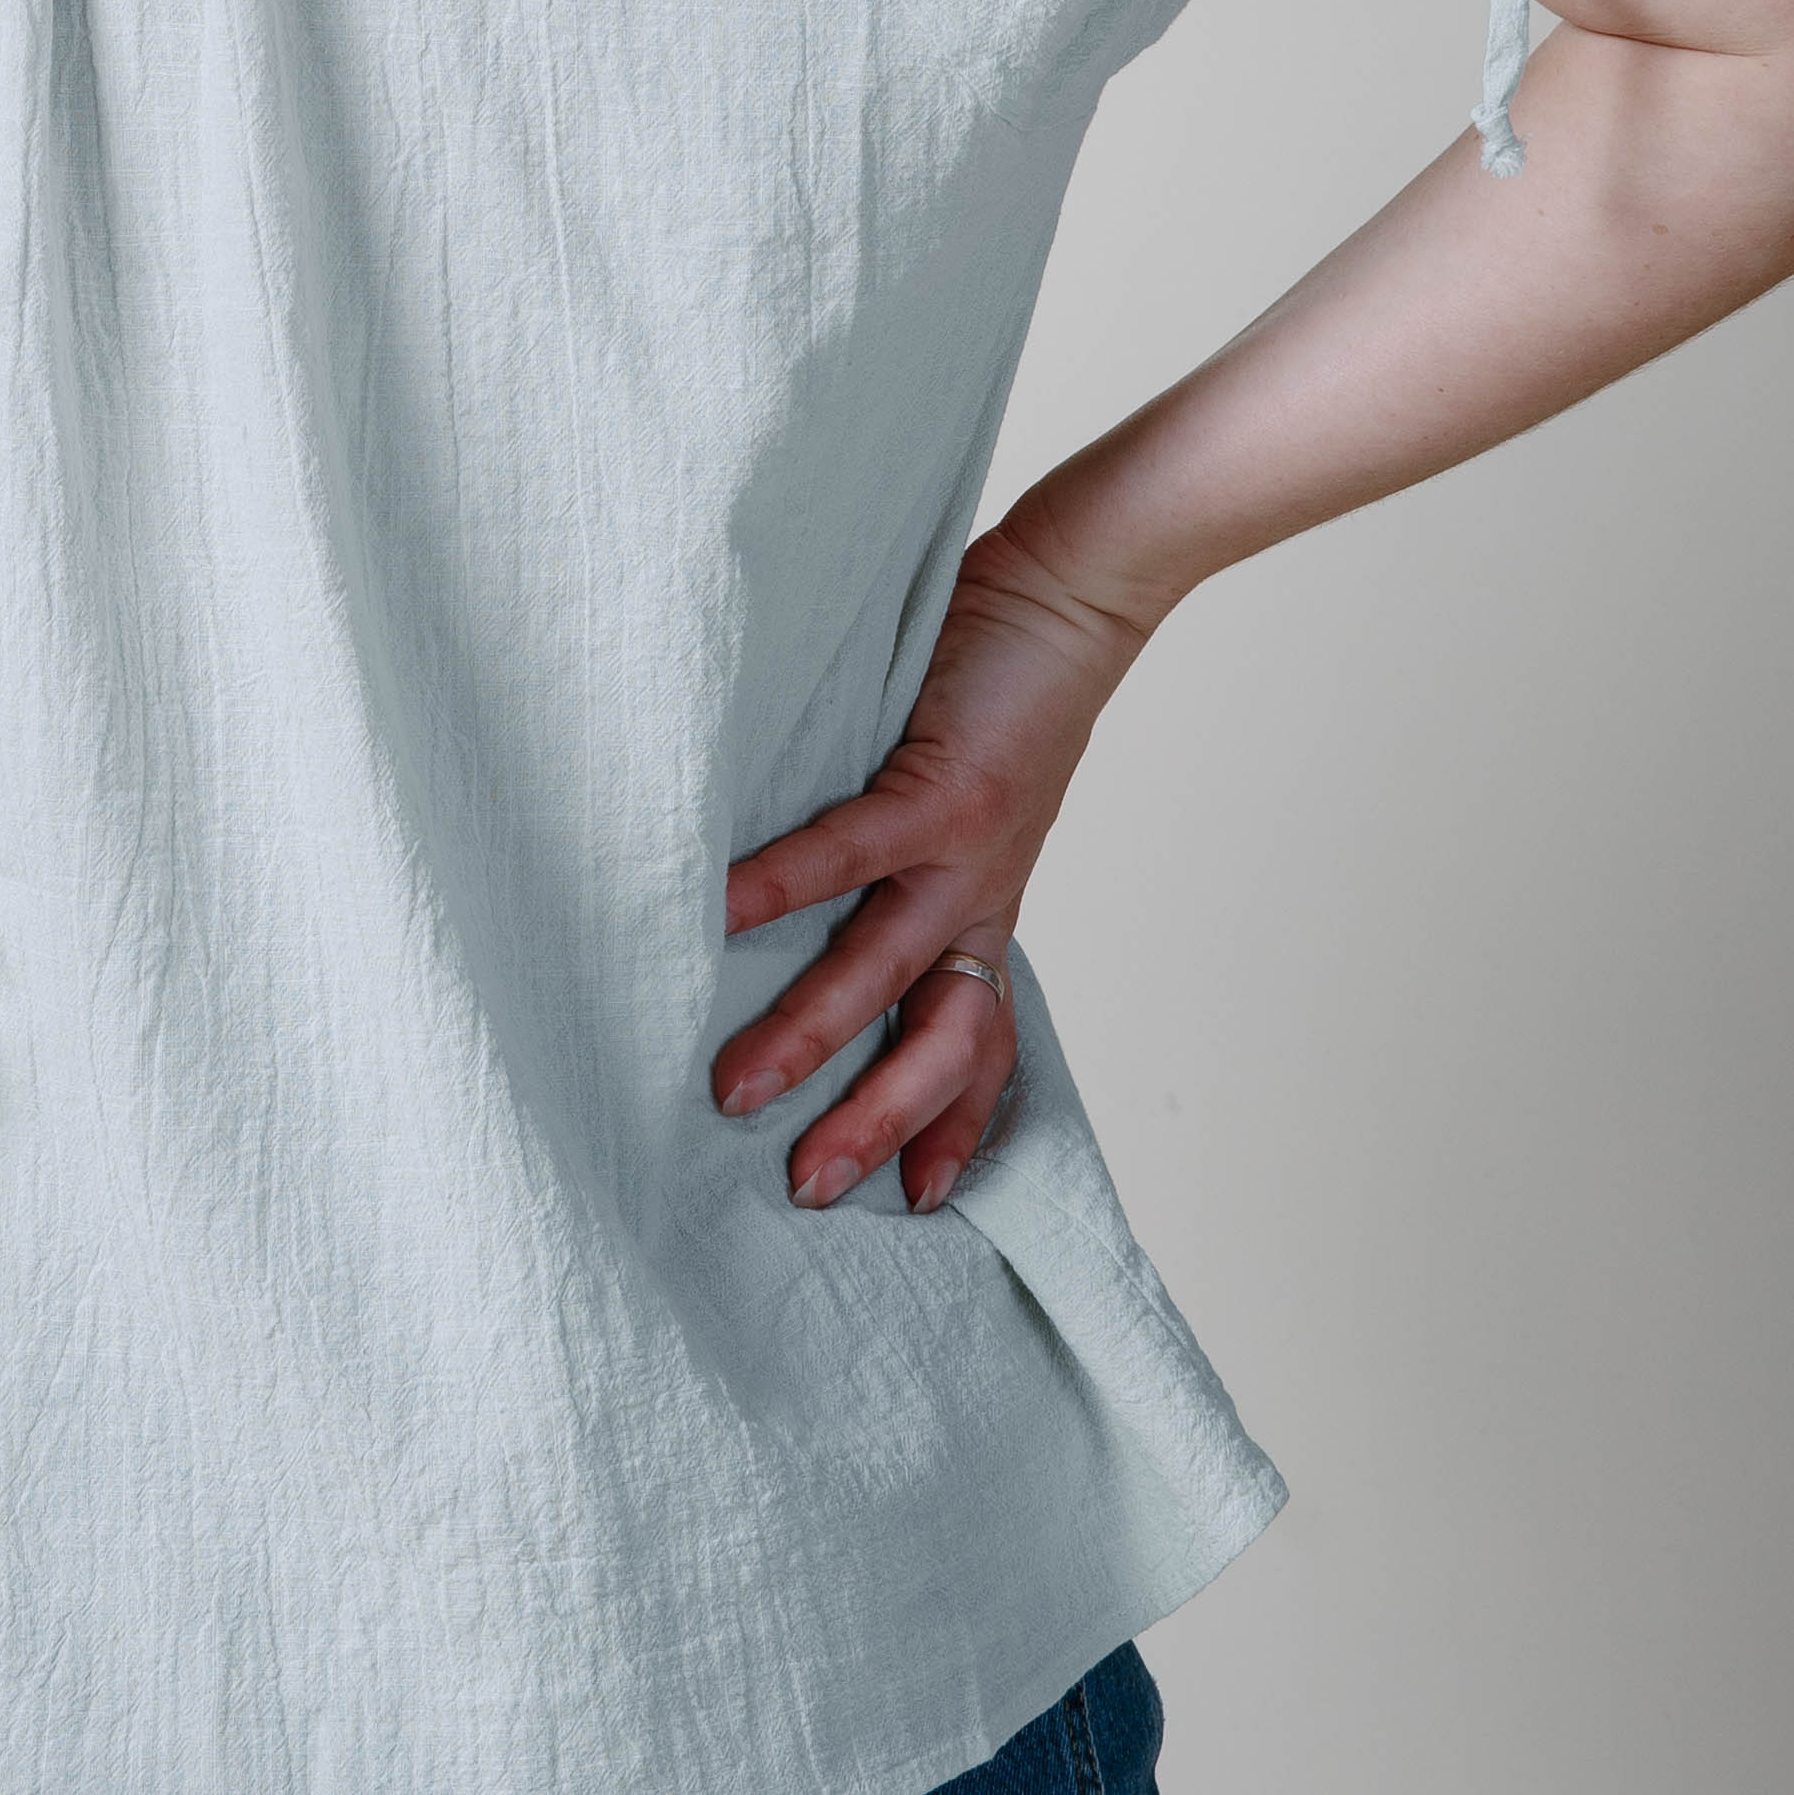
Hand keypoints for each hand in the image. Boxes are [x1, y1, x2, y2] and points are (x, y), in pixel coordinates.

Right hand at [713, 521, 1157, 1211]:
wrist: (1079, 594)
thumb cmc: (998, 681)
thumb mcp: (955, 793)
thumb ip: (888, 845)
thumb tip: (773, 885)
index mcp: (981, 905)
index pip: (975, 1042)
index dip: (950, 1124)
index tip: (912, 1200)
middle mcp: (979, 895)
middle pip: (937, 1043)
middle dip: (875, 1122)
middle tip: (807, 1188)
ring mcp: (965, 849)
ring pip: (885, 971)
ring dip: (810, 1038)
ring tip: (732, 1090)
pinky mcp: (942, 785)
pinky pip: (847, 852)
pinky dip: (777, 886)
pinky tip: (714, 913)